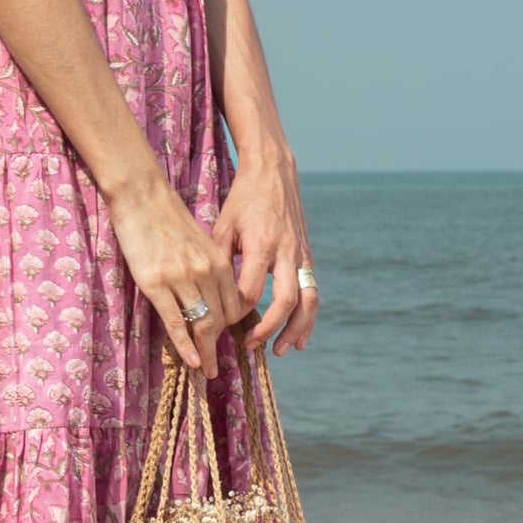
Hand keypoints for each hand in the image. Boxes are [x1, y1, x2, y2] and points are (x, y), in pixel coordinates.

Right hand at [105, 171, 251, 375]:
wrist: (141, 195)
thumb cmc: (166, 216)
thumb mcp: (198, 240)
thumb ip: (208, 266)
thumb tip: (210, 292)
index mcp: (218, 261)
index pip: (235, 304)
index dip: (232, 327)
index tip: (227, 342)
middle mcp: (205, 271)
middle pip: (221, 319)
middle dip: (219, 346)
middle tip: (216, 367)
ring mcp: (181, 278)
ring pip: (202, 324)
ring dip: (205, 351)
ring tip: (205, 370)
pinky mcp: (157, 283)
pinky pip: (176, 322)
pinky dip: (185, 345)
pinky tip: (191, 360)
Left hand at [212, 154, 317, 355]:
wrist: (274, 171)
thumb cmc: (243, 199)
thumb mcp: (224, 224)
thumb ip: (219, 259)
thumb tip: (210, 295)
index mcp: (261, 245)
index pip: (250, 291)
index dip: (237, 313)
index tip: (222, 324)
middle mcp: (286, 252)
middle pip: (284, 301)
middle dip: (269, 328)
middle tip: (251, 345)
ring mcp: (301, 254)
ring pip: (307, 301)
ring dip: (296, 329)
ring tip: (282, 350)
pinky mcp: (308, 255)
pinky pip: (312, 291)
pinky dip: (308, 316)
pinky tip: (299, 336)